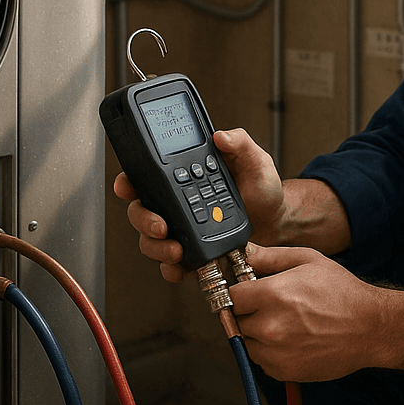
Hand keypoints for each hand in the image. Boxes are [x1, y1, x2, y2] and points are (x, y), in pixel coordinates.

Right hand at [114, 127, 285, 283]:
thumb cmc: (261, 186)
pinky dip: (170, 268)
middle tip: (161, 226)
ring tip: (176, 249)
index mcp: (182, 175)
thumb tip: (222, 136)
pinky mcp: (191, 250)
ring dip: (156, 247)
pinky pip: (170, 263)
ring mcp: (181, 227)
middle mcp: (175, 202)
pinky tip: (180, 267)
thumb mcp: (254, 159)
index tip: (128, 187)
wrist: (276, 218)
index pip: (145, 176)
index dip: (128, 182)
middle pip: (140, 211)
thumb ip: (240, 143)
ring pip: (150, 239)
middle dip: (144, 221)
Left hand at [227, 245, 389, 381]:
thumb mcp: (309, 261)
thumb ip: (271, 257)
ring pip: (247, 342)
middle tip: (273, 307)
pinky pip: (262, 360)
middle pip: (237, 320)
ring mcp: (276, 352)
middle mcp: (270, 326)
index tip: (249, 292)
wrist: (371, 328)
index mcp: (274, 295)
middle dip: (250, 312)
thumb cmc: (343, 293)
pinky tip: (293, 340)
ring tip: (286, 324)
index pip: (231, 296)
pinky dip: (271, 352)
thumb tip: (245, 252)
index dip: (240, 292)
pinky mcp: (284, 371)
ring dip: (258, 334)